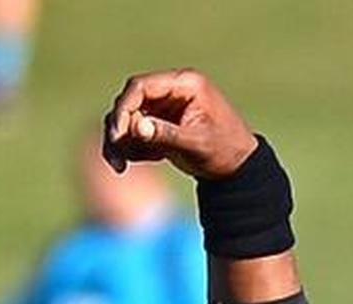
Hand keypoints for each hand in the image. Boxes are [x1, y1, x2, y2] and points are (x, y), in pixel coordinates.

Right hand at [103, 68, 255, 176]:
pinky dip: (128, 148)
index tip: (117, 135)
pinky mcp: (161, 125)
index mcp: (185, 84)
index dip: (124, 109)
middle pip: (130, 101)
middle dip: (118, 128)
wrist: (238, 168)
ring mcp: (165, 108)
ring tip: (118, 166)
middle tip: (115, 158)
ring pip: (129, 118)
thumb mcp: (197, 144)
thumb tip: (135, 126)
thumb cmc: (224, 151)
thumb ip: (166, 134)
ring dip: (118, 141)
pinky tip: (129, 164)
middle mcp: (171, 91)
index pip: (141, 87)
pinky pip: (135, 133)